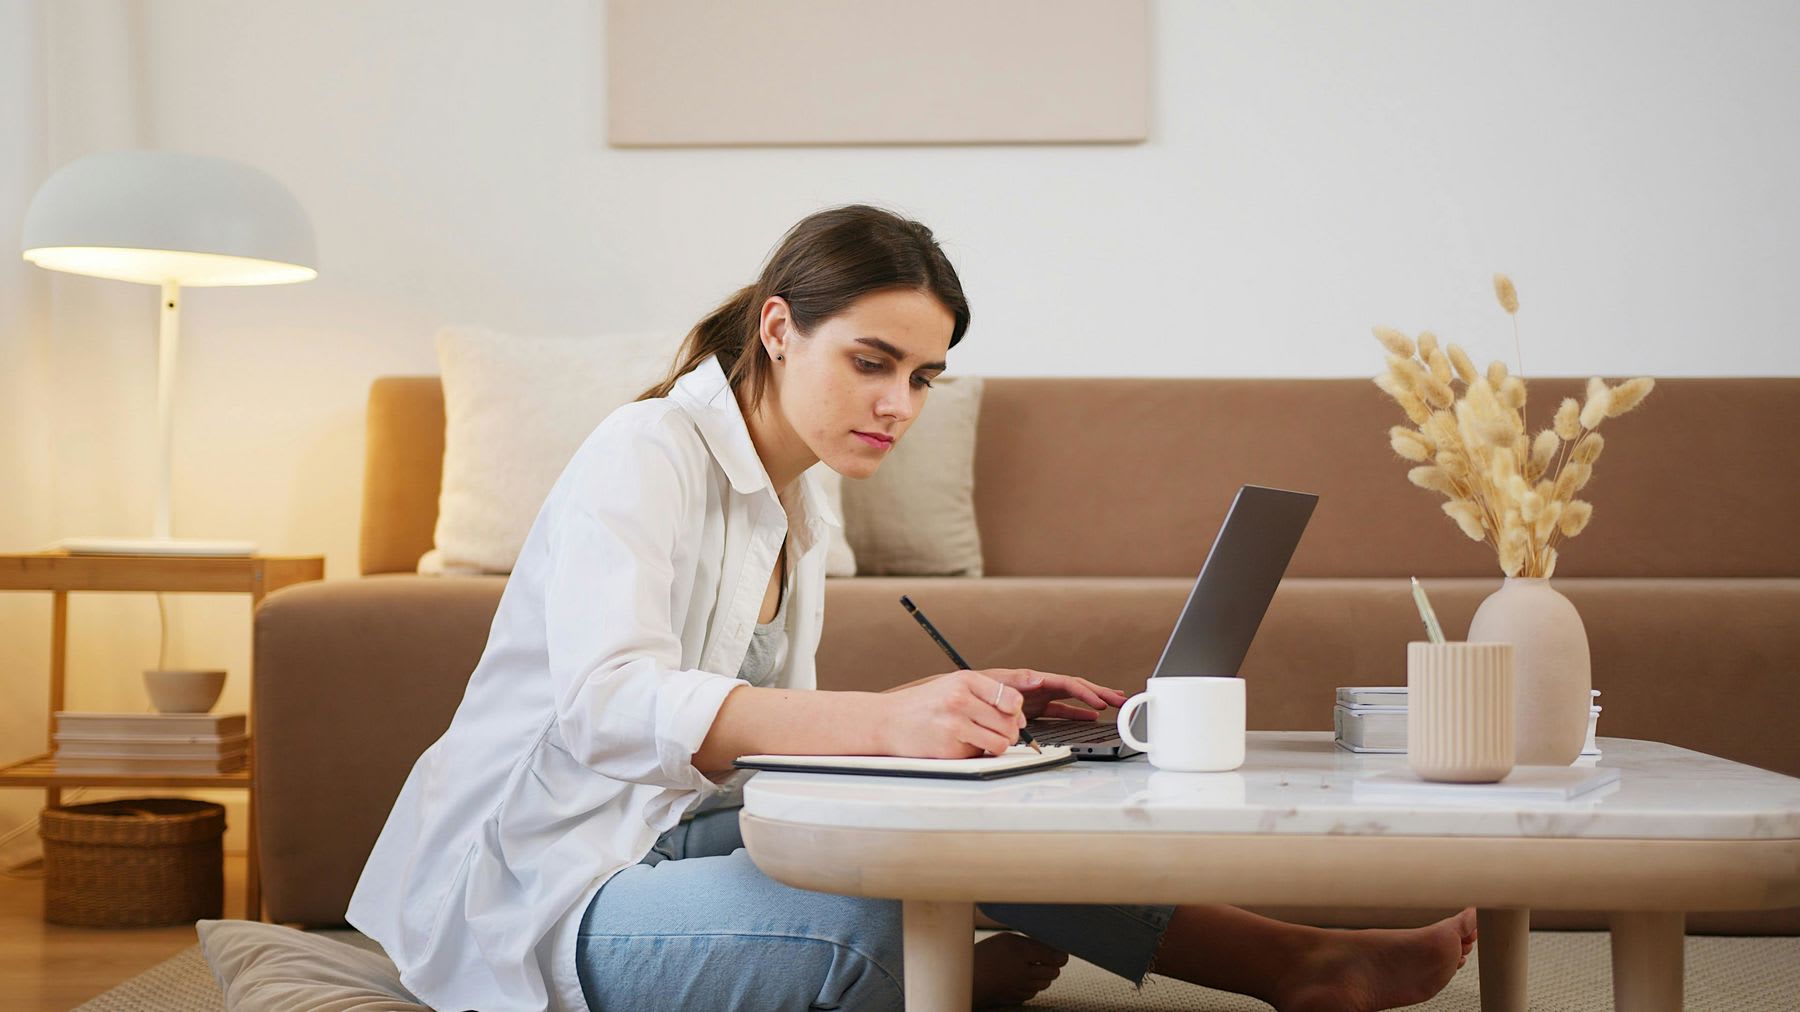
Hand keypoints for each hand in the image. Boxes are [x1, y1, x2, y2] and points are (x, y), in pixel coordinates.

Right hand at [876, 669, 1032, 758]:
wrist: (887, 721)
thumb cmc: (923, 704)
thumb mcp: (953, 685)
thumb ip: (986, 694)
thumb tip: (1019, 717)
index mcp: (965, 680)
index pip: (1011, 698)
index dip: (1016, 711)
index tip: (1010, 715)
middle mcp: (960, 700)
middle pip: (1009, 723)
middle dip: (1008, 731)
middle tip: (993, 730)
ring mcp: (954, 725)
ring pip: (1000, 743)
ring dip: (995, 745)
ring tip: (978, 737)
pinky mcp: (949, 749)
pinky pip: (979, 755)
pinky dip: (974, 752)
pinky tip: (958, 742)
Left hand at [982, 668, 1129, 721]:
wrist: (960, 698)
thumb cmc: (976, 687)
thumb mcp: (995, 682)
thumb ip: (1016, 681)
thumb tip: (1038, 679)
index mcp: (1034, 679)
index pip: (1067, 684)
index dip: (1085, 692)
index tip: (1100, 702)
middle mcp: (1040, 687)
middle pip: (1076, 688)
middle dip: (1100, 693)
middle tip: (1121, 700)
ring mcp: (1039, 698)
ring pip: (1073, 699)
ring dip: (1094, 701)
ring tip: (1115, 704)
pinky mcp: (1035, 709)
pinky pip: (1062, 710)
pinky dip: (1077, 713)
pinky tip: (1091, 717)